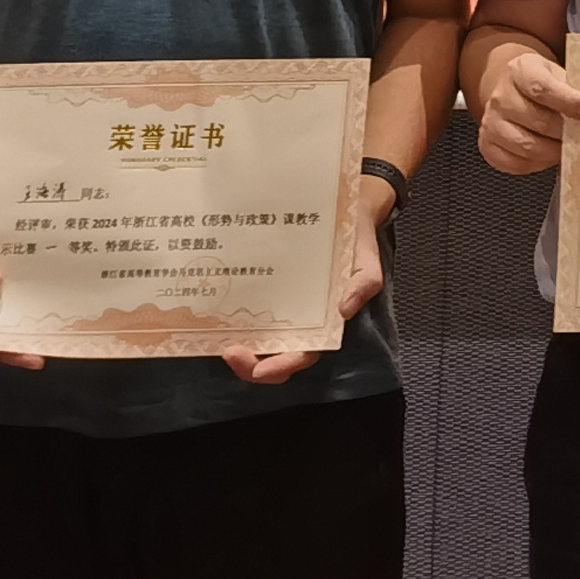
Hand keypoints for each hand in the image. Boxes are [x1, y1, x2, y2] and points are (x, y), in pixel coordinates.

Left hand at [227, 185, 389, 383]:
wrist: (345, 207)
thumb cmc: (354, 239)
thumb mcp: (366, 260)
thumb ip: (364, 283)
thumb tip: (345, 310)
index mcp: (323, 323)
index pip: (302, 355)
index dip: (280, 367)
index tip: (258, 371)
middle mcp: (299, 320)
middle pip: (272, 356)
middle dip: (249, 365)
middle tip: (229, 353)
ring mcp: (280, 305)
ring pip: (256, 339)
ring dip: (237, 346)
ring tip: (217, 338)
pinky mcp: (265, 287)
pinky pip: (248, 308)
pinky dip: (230, 317)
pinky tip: (213, 309)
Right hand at [473, 44, 579, 176]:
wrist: (512, 88)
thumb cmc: (541, 83)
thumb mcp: (557, 74)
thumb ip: (574, 88)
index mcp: (520, 70)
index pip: (542, 87)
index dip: (568, 101)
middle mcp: (500, 96)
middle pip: (536, 119)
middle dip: (564, 131)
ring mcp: (491, 122)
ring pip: (525, 145)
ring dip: (552, 151)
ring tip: (568, 148)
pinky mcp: (488, 145)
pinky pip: (514, 163)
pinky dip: (536, 164)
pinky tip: (549, 156)